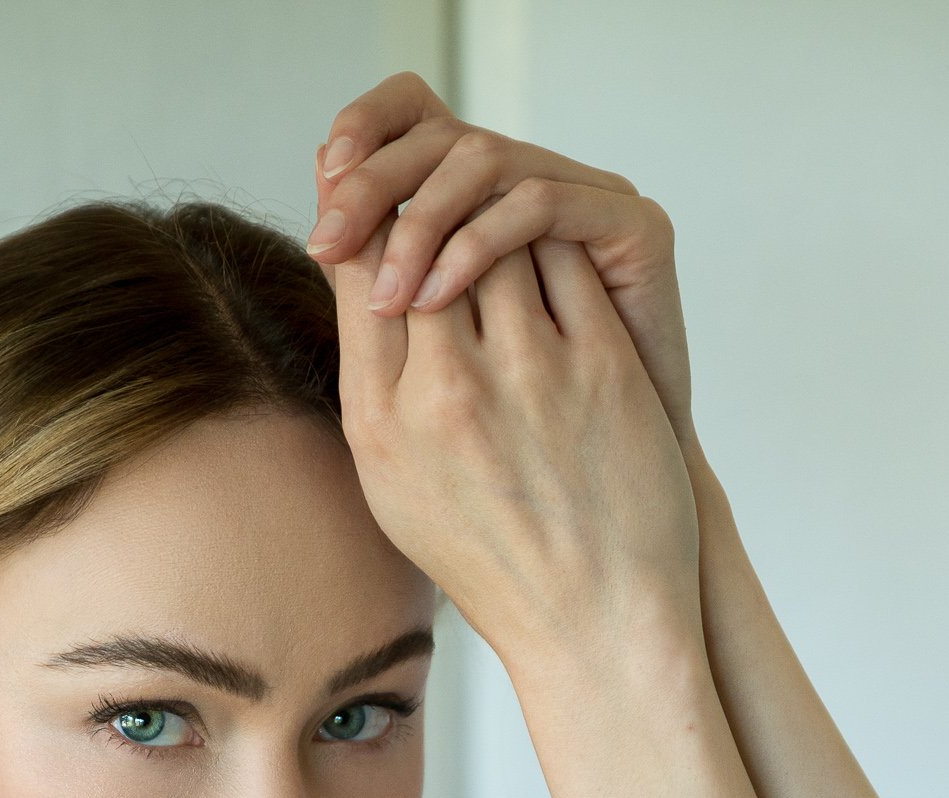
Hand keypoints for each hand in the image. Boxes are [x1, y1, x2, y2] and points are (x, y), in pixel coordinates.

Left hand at [309, 72, 697, 454]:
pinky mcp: (634, 225)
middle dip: (372, 186)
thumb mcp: (430, 376)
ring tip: (384, 294)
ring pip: (484, 160)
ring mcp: (590, 200)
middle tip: (327, 242)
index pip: (413, 131)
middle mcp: (537, 191)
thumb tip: (321, 245)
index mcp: (489, 210)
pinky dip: (481, 241)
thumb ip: (385, 304)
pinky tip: (436, 296)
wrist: (603, 515)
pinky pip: (541, 202)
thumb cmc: (516, 460)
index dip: (358, 152)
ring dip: (419, 219)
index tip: (315, 226)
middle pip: (439, 137)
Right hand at [314, 176, 702, 678]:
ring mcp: (528, 375)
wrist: (591, 621)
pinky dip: (554, 244)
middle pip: (421, 242)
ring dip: (494, 217)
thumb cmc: (493, 560)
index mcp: (381, 424)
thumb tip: (362, 291)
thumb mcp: (397, 488)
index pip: (358, 275)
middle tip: (439, 189)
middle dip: (426, 204)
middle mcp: (446, 393)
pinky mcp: (601, 366)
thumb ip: (376, 390)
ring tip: (497, 219)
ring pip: (496, 238)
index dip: (365, 218)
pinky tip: (553, 252)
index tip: (376, 199)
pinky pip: (566, 262)